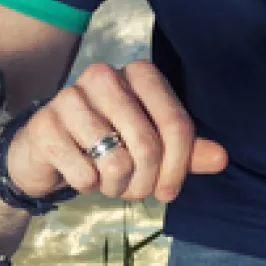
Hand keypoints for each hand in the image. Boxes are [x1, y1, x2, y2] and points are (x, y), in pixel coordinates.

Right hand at [0, 60, 226, 203]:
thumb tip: (221, 159)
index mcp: (138, 74)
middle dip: (144, 182)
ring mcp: (69, 99)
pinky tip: (79, 174)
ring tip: (106, 181)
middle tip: (133, 191)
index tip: (168, 191)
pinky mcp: (44, 126)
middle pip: (148, 146)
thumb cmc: (102, 143)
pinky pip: (83, 173)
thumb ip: (185, 150)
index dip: (178, 167)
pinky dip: (86, 185)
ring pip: (116, 162)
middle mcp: (104, 76)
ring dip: (115, 186)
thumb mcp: (149, 144)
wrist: (44, 151)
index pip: (176, 124)